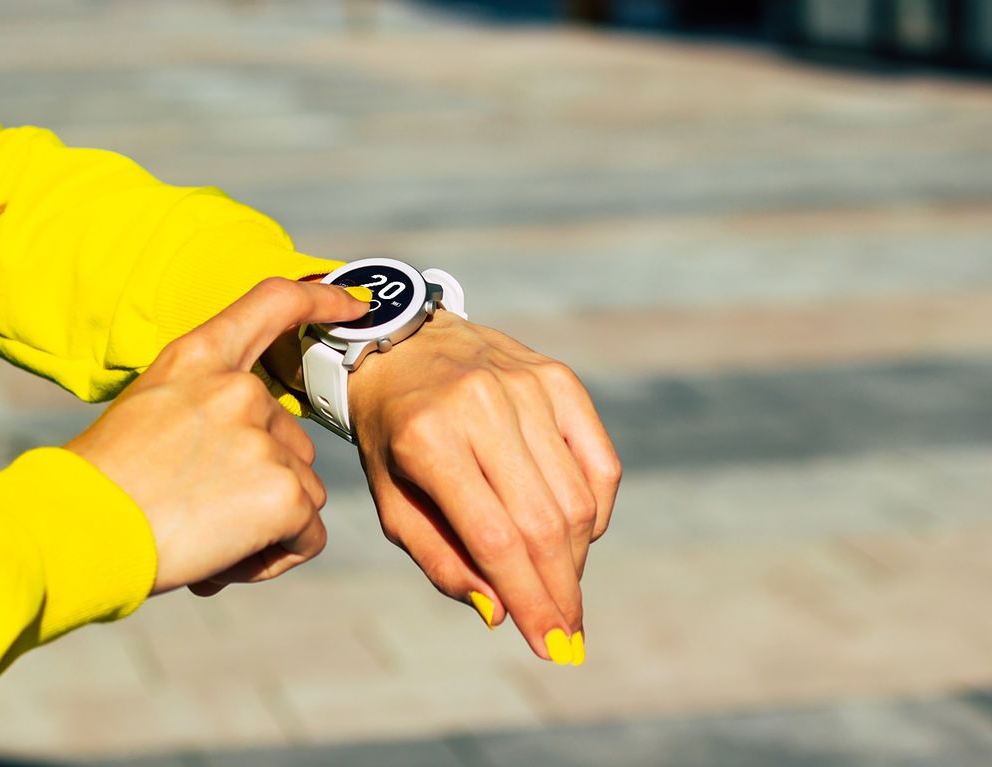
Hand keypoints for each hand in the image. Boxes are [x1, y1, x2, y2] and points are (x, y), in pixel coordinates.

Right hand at [66, 278, 368, 595]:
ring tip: (202, 539)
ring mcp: (265, 440)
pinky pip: (308, 536)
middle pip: (293, 440)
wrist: (77, 531)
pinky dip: (273, 558)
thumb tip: (257, 455)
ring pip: (303, 492)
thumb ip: (205, 410)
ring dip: (265, 525)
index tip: (355, 306)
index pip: (275, 302)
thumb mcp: (149, 413)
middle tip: (197, 511)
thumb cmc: (102, 487)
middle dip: (260, 484)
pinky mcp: (284, 494)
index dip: (323, 300)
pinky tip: (222, 561)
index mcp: (199, 357)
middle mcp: (239, 389)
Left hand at [349, 314, 620, 664]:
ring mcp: (525, 386)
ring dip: (576, 558)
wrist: (401, 345)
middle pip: (542, 522)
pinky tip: (577, 535)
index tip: (551, 646)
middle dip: (561, 591)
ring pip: (575, 497)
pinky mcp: (558, 378)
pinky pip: (598, 462)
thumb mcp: (393, 503)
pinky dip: (595, 510)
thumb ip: (441, 560)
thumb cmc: (393, 438)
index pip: (494, 537)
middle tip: (569, 635)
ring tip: (562, 587)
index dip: (529, 599)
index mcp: (427, 439)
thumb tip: (501, 613)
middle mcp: (480, 405)